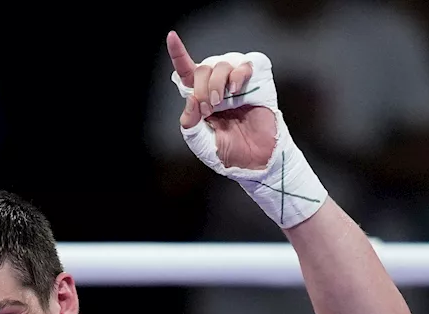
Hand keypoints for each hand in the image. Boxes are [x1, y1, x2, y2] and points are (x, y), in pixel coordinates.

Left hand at [167, 31, 273, 170]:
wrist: (255, 161)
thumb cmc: (227, 151)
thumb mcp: (200, 142)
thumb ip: (189, 123)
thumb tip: (190, 98)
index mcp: (200, 96)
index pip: (186, 71)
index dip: (178, 53)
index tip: (172, 37)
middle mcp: (217, 85)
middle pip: (203, 67)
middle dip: (201, 87)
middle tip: (208, 108)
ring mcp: (237, 82)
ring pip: (222, 63)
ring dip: (217, 83)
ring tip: (222, 103)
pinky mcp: (257, 81)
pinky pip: (246, 63)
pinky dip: (239, 74)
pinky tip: (237, 91)